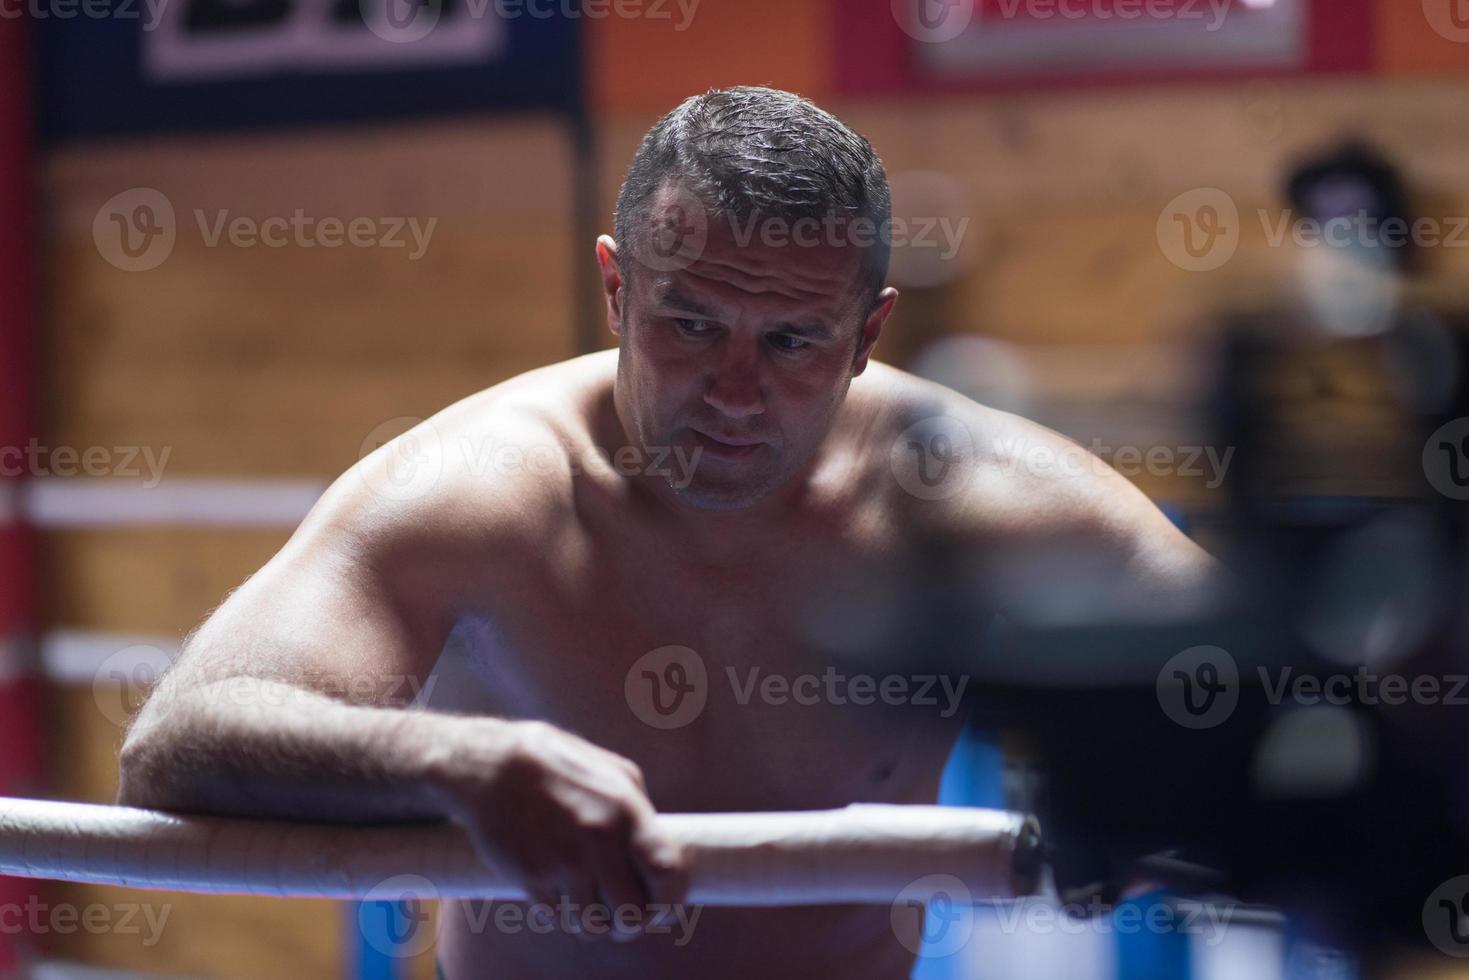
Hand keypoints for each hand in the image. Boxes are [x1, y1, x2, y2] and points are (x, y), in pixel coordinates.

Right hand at [438, 720, 688, 941]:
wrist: (489, 766)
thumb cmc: (556, 764)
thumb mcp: (612, 773)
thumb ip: (639, 812)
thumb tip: (659, 855)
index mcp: (626, 810)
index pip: (667, 872)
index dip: (671, 900)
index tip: (665, 908)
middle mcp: (598, 840)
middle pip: (632, 913)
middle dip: (632, 922)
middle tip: (624, 916)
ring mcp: (562, 863)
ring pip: (593, 925)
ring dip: (595, 922)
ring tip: (590, 905)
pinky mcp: (531, 879)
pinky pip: (558, 918)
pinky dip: (562, 913)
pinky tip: (559, 891)